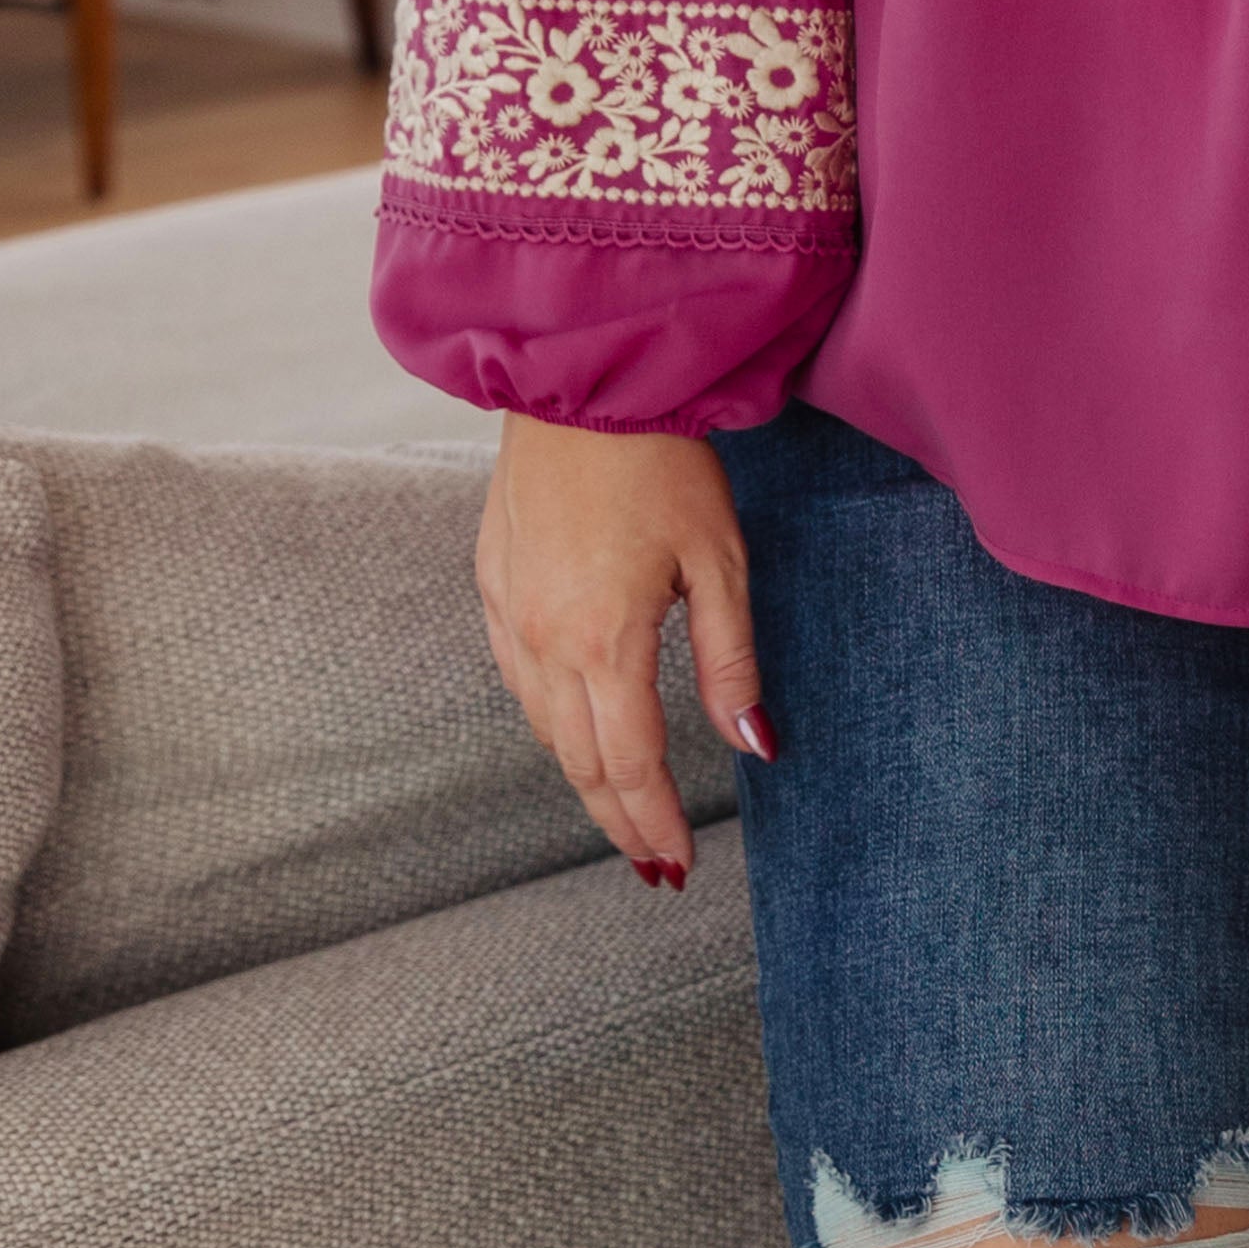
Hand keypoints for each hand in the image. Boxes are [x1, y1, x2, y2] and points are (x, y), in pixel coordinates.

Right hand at [476, 416, 771, 884]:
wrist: (580, 382)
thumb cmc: (662, 462)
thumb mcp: (721, 563)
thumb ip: (732, 663)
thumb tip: (757, 748)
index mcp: (604, 641)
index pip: (631, 763)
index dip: (654, 822)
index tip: (677, 865)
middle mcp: (543, 639)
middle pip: (579, 761)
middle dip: (618, 819)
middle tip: (651, 865)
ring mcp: (509, 612)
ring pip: (542, 726)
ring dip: (582, 777)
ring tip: (621, 814)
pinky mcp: (491, 583)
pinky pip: (517, 678)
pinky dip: (549, 722)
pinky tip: (575, 732)